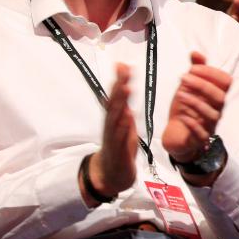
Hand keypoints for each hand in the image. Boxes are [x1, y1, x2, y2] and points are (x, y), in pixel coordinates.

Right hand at [84, 63, 137, 204]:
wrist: (111, 174)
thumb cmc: (119, 147)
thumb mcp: (124, 124)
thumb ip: (124, 108)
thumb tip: (125, 89)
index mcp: (114, 118)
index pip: (116, 96)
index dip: (119, 80)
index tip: (123, 64)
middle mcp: (111, 124)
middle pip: (114, 102)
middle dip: (118, 85)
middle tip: (123, 69)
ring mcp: (112, 136)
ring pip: (115, 116)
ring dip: (119, 102)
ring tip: (125, 87)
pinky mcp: (117, 149)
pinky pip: (119, 136)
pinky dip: (122, 126)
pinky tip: (127, 116)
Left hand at [162, 52, 231, 167]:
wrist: (177, 133)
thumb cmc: (186, 107)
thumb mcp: (188, 87)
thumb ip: (194, 70)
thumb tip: (195, 53)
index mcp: (217, 95)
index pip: (226, 82)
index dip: (212, 73)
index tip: (193, 67)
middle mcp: (218, 109)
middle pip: (220, 97)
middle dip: (202, 85)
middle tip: (183, 77)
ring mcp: (210, 124)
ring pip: (212, 114)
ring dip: (196, 102)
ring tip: (179, 94)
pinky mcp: (201, 138)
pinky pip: (202, 133)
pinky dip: (193, 124)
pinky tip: (182, 116)